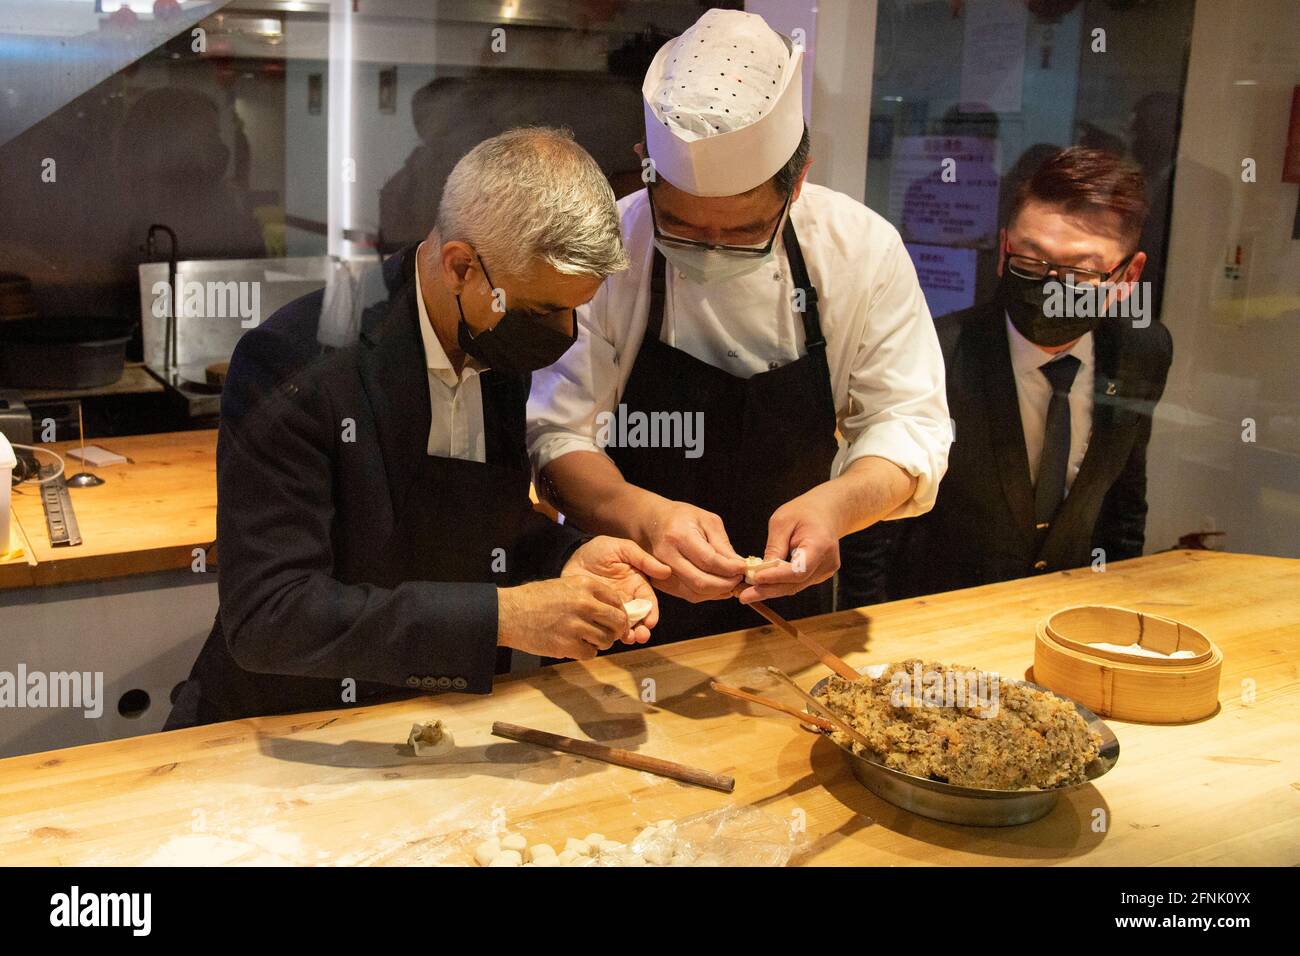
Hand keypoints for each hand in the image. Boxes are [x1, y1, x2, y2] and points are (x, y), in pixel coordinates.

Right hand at [497, 576, 631, 658]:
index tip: (616, 619)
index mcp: (584, 585)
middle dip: (617, 629)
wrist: (509, 613)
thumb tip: (609, 610)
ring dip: (601, 642)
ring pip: (606, 639)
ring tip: (589, 640)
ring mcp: (576, 625)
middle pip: (617, 621)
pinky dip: (586, 652)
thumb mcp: (563, 585)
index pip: (616, 600)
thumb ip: (587, 595)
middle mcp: (584, 604)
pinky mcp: (567, 645)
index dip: (619, 611)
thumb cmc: (533, 599)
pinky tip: (576, 646)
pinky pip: (591, 653)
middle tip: (611, 633)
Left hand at [562, 536, 671, 643]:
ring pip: (624, 626)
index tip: (651, 622)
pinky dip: (608, 634)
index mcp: (637, 584)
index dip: (652, 613)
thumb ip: (643, 560)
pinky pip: (605, 627)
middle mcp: (628, 599)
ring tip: (628, 639)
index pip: (649, 602)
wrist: (571, 557)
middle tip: (641, 636)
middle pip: (640, 619)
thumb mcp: (623, 549)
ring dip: (629, 635)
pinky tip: (608, 636)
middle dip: (643, 630)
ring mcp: (612, 608)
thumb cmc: (599, 550)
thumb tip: (667, 571)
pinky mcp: (597, 614)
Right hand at [641, 500, 747, 602]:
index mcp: (679, 535)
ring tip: (730, 583)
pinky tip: (718, 586)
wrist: (651, 521)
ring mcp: (659, 572)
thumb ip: (722, 544)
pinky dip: (706, 595)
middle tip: (739, 578)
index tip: (743, 567)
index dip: (729, 568)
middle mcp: (666, 556)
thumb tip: (738, 565)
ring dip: (717, 592)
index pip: (708, 560)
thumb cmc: (682, 517)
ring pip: (694, 594)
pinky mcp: (659, 582)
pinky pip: (686, 595)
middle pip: (700, 582)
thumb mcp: (707, 520)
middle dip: (725, 584)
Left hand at [737, 491, 841, 603]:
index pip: (799, 569)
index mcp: (820, 544)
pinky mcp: (819, 575)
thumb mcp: (782, 521)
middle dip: (769, 589)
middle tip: (744, 595)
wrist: (825, 512)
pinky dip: (779, 584)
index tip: (755, 578)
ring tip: (748, 593)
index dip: (776, 576)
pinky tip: (762, 585)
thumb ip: (774, 547)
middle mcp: (827, 562)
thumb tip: (760, 571)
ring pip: (795, 586)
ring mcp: (825, 571)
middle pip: (796, 583)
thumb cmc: (803, 512)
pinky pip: (797, 583)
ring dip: (771, 590)